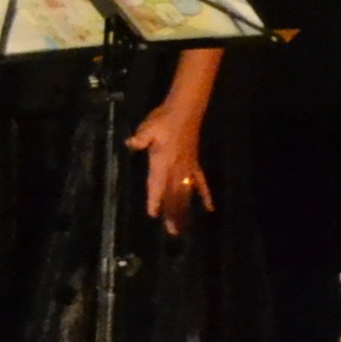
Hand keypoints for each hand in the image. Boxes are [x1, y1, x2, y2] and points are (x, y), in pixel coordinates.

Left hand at [130, 110, 213, 237]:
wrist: (185, 110)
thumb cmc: (164, 119)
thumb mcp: (148, 128)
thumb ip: (141, 139)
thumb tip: (131, 144)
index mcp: (164, 161)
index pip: (158, 183)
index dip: (155, 199)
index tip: (153, 214)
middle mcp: (177, 168)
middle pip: (174, 194)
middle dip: (173, 212)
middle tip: (173, 231)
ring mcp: (187, 167)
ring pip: (186, 193)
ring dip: (185, 209)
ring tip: (185, 226)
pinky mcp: (194, 164)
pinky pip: (200, 182)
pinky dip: (204, 195)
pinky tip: (209, 207)